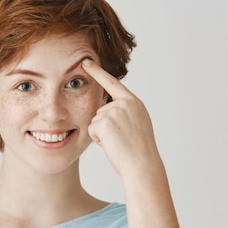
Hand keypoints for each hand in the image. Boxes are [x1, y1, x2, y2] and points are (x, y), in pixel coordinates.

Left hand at [82, 59, 161, 178]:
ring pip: (95, 120)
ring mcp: (114, 112)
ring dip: (102, 134)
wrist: (142, 165)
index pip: (112, 83)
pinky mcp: (104, 122)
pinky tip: (112, 144)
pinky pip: (91, 129)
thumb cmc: (139, 150)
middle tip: (122, 139)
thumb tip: (109, 108)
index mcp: (134, 102)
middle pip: (100, 110)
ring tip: (119, 142)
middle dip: (105, 126)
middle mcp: (124, 103)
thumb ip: (125, 112)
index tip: (85, 61)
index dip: (97, 72)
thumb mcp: (137, 124)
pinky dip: (98, 140)